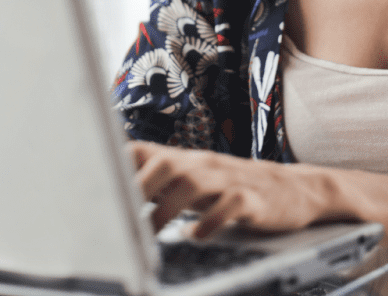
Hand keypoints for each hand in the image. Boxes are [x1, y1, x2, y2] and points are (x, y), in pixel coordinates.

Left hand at [129, 141, 345, 238]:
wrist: (293, 187)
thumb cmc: (233, 187)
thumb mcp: (196, 182)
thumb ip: (161, 185)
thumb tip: (115, 194)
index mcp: (186, 161)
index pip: (146, 151)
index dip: (118, 163)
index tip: (93, 183)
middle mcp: (204, 164)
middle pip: (166, 162)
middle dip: (140, 186)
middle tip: (120, 214)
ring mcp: (230, 179)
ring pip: (194, 182)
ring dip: (168, 208)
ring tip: (152, 232)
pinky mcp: (253, 199)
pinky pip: (230, 205)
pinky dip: (210, 222)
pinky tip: (196, 236)